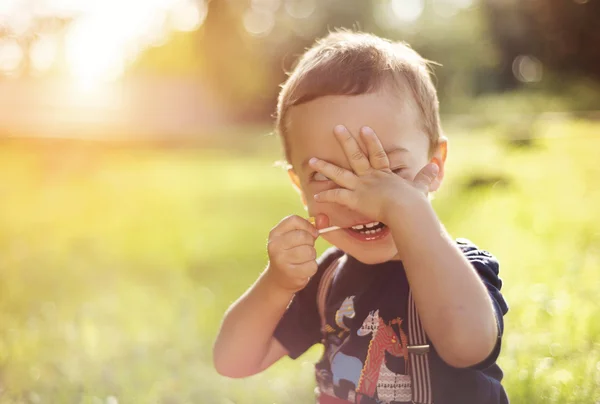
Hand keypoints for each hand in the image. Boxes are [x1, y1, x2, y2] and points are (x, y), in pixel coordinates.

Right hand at [266, 215, 319, 291]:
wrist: (279, 278)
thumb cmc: (291, 252)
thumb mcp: (295, 236)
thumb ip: (310, 225)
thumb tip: (324, 218)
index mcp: (275, 234)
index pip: (294, 220)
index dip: (308, 225)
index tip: (312, 233)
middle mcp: (275, 246)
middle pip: (304, 236)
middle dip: (310, 242)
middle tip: (305, 248)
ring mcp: (281, 261)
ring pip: (309, 251)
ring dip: (311, 255)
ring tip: (303, 258)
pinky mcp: (290, 274)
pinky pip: (312, 266)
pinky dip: (312, 267)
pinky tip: (303, 268)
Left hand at [309, 125, 438, 222]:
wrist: (407, 211)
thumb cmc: (414, 202)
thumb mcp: (421, 187)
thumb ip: (426, 176)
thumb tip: (435, 165)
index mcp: (385, 174)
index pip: (377, 153)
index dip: (371, 141)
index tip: (364, 128)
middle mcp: (371, 177)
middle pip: (355, 155)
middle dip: (345, 141)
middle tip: (336, 128)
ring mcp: (362, 186)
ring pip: (340, 174)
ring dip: (325, 167)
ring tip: (310, 160)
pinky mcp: (356, 199)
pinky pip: (337, 196)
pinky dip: (326, 196)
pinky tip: (315, 195)